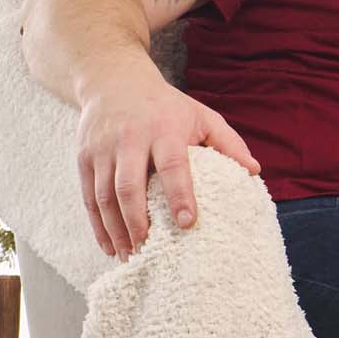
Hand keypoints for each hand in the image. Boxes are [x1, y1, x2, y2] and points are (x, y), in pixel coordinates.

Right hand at [76, 69, 259, 258]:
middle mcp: (129, 140)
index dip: (180, 195)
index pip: (172, 166)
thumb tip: (254, 171)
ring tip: (130, 256)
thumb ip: (228, 143)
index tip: (187, 223)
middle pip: (129, 186)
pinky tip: (109, 246)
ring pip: (104, 196)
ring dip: (116, 229)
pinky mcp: (84, 158)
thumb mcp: (202, 116)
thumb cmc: (167, 106)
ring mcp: (102, 150)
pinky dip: (97, 225)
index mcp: (163, 129)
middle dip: (137, 221)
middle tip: (149, 250)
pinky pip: (88, 196)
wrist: (114, 81)